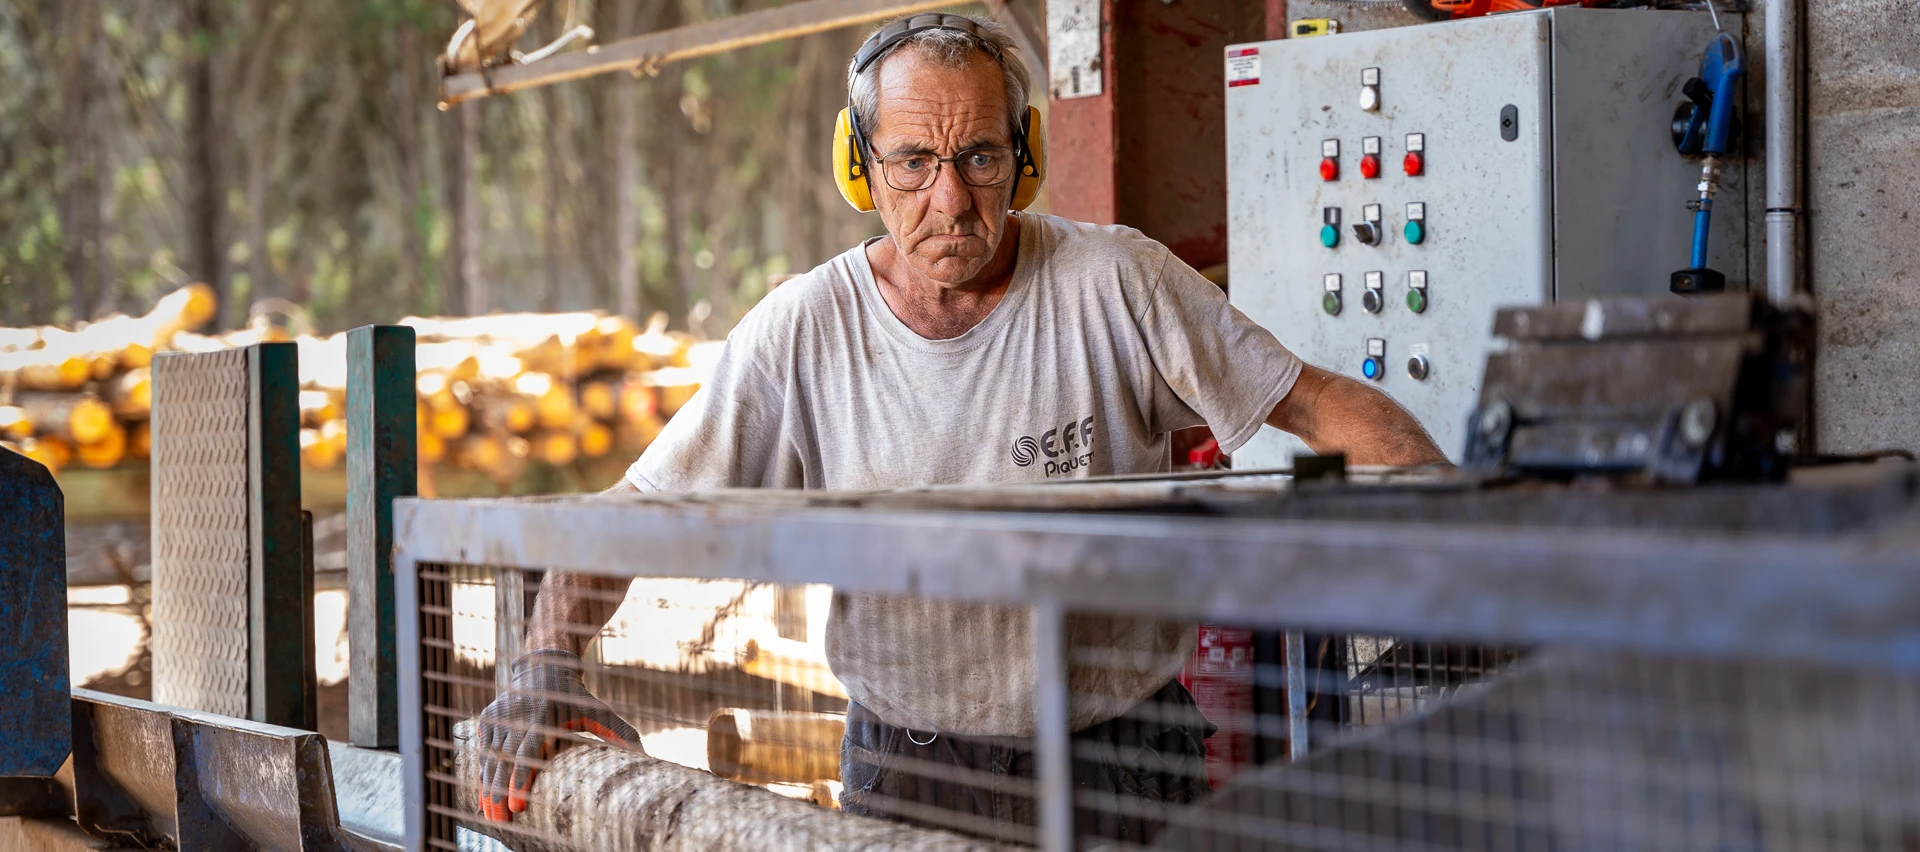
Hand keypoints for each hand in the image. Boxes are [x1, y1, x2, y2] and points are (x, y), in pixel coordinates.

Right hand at [475, 648, 640, 820]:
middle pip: (503, 759)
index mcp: (544, 714)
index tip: (517, 805)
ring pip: (489, 757)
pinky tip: (485, 796)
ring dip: (487, 787)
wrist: (544, 667)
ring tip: (491, 816)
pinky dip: (483, 772)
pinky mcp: (488, 717)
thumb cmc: (577, 697)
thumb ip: (620, 733)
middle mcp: (517, 714)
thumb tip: (645, 757)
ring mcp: (500, 715)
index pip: (528, 750)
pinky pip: (483, 749)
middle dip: (499, 791)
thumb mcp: (600, 711)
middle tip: (502, 820)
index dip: (520, 779)